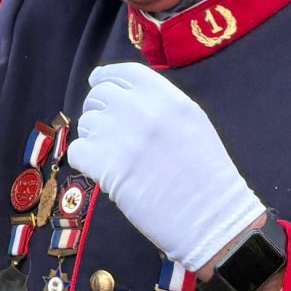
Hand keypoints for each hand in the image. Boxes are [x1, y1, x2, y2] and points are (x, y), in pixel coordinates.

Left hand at [67, 62, 263, 271]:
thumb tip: (121, 92)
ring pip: (86, 122)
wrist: (212, 218)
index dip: (106, 77)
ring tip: (113, 155)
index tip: (98, 83)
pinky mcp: (104, 165)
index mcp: (167, 97)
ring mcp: (120, 136)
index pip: (123, 72)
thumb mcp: (192, 123)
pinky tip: (104, 171)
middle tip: (107, 129)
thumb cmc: (207, 175)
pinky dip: (86, 161)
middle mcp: (141, 110)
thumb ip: (160, 103)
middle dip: (98, 108)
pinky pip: (78, 151)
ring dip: (93, 136)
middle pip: (99, 94)